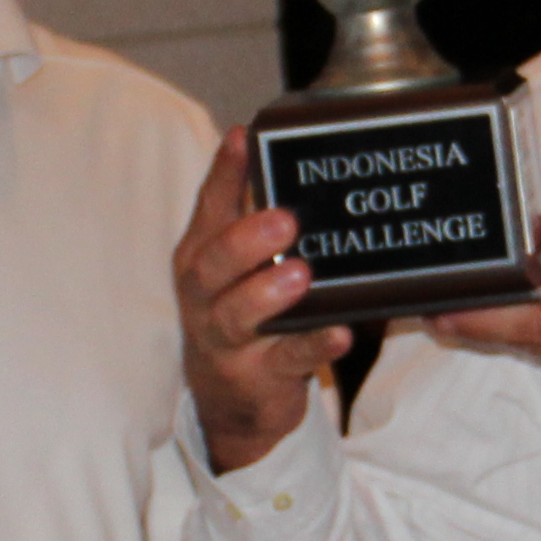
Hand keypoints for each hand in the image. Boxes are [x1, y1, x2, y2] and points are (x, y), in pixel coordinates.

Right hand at [178, 128, 353, 468]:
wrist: (233, 403)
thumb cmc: (242, 314)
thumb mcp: (236, 267)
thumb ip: (250, 218)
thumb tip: (285, 156)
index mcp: (201, 256)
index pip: (209, 207)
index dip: (225, 172)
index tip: (245, 137)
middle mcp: (205, 295)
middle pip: (213, 264)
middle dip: (245, 241)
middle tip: (284, 221)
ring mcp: (226, 339)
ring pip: (237, 315)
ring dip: (267, 293)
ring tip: (301, 275)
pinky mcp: (257, 377)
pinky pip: (287, 360)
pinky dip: (313, 346)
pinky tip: (339, 333)